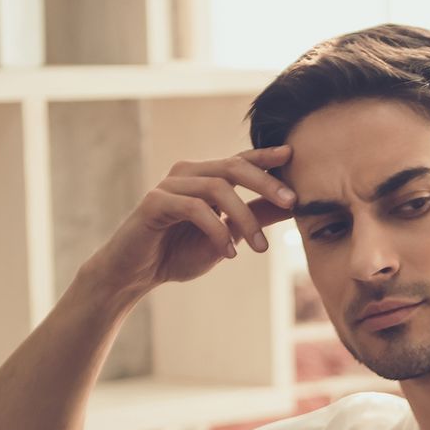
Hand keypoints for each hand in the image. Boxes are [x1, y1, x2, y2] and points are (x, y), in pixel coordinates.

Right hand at [82, 143, 298, 301]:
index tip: (292, 155)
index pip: (240, 161)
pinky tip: (229, 254)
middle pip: (233, 166)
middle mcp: (188, 174)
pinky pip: (194, 208)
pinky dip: (216, 231)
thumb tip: (292, 205)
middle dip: (266, 183)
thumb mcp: (227, 236)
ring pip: (217, 188)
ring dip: (244, 218)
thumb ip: (254, 217)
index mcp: (205, 178)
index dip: (265, 156)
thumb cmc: (178, 252)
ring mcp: (169, 185)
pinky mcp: (155, 202)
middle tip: (292, 202)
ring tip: (261, 248)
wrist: (136, 274)